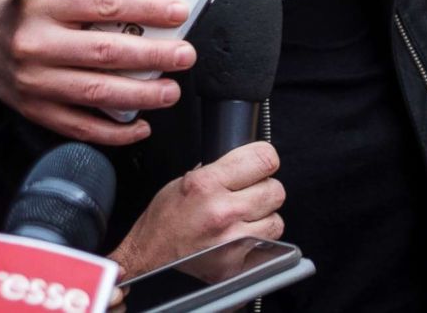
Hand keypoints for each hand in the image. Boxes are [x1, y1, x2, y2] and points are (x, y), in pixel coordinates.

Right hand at [0, 0, 195, 144]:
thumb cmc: (27, 12)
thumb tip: (153, 11)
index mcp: (44, 4)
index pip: (103, 4)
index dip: (146, 9)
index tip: (178, 12)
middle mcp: (37, 44)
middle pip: (104, 52)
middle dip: (153, 56)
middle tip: (184, 56)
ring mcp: (34, 82)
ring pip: (96, 93)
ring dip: (141, 95)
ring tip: (170, 91)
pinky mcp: (35, 110)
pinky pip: (81, 127)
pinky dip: (115, 131)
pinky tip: (140, 125)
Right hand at [109, 143, 284, 280]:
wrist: (150, 256)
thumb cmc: (164, 220)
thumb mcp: (185, 180)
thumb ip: (219, 170)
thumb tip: (247, 162)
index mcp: (207, 184)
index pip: (264, 159)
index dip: (266, 160)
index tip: (261, 164)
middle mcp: (223, 212)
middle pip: (275, 191)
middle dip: (264, 190)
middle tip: (247, 194)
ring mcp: (232, 242)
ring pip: (276, 220)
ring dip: (264, 218)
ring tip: (242, 219)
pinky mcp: (236, 266)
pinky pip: (266, 247)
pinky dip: (259, 242)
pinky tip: (241, 238)